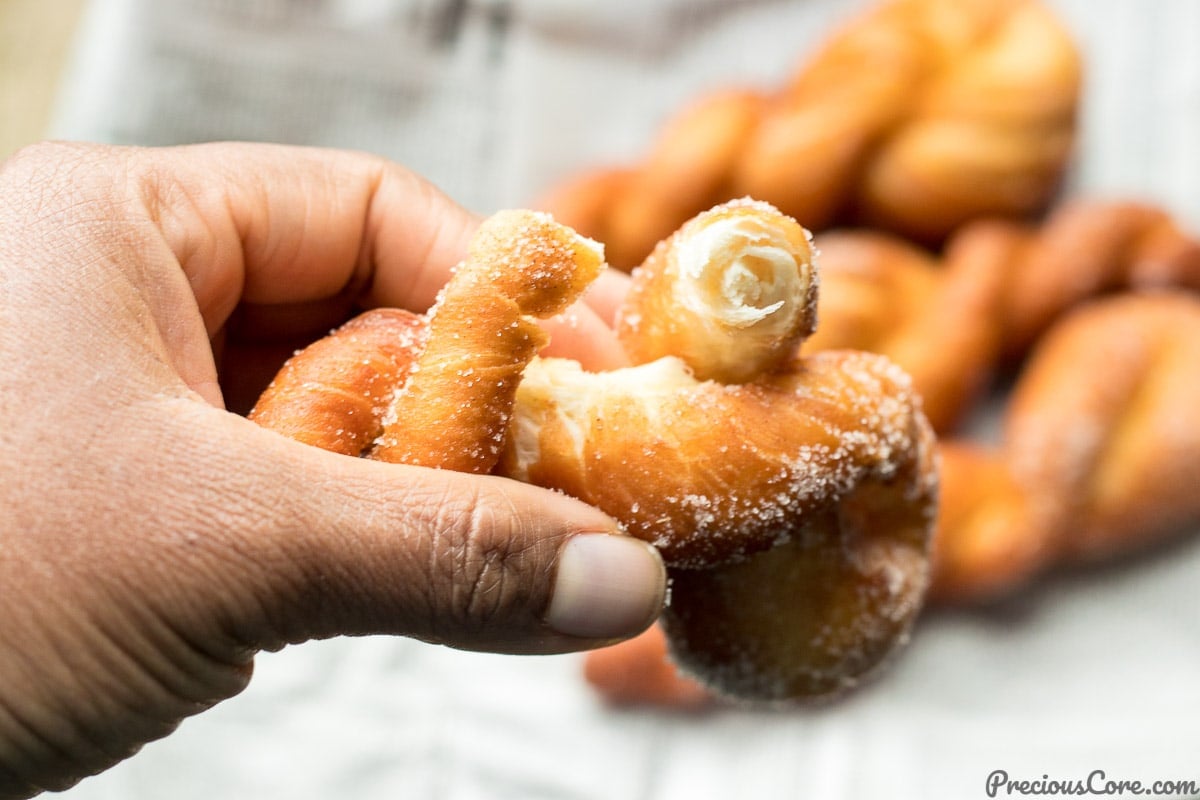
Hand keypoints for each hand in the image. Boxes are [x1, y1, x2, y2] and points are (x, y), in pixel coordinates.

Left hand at [0, 142, 664, 796]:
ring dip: (416, 489)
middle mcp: (132, 301)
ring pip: (333, 422)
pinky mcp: (141, 506)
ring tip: (496, 546)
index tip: (594, 373)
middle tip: (570, 483)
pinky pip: (291, 498)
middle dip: (467, 407)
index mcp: (128, 228)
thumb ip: (439, 556)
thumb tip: (619, 580)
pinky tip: (393, 588)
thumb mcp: (222, 548)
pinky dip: (357, 543)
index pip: (370, 211)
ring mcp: (136, 408)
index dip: (495, 289)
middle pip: (362, 319)